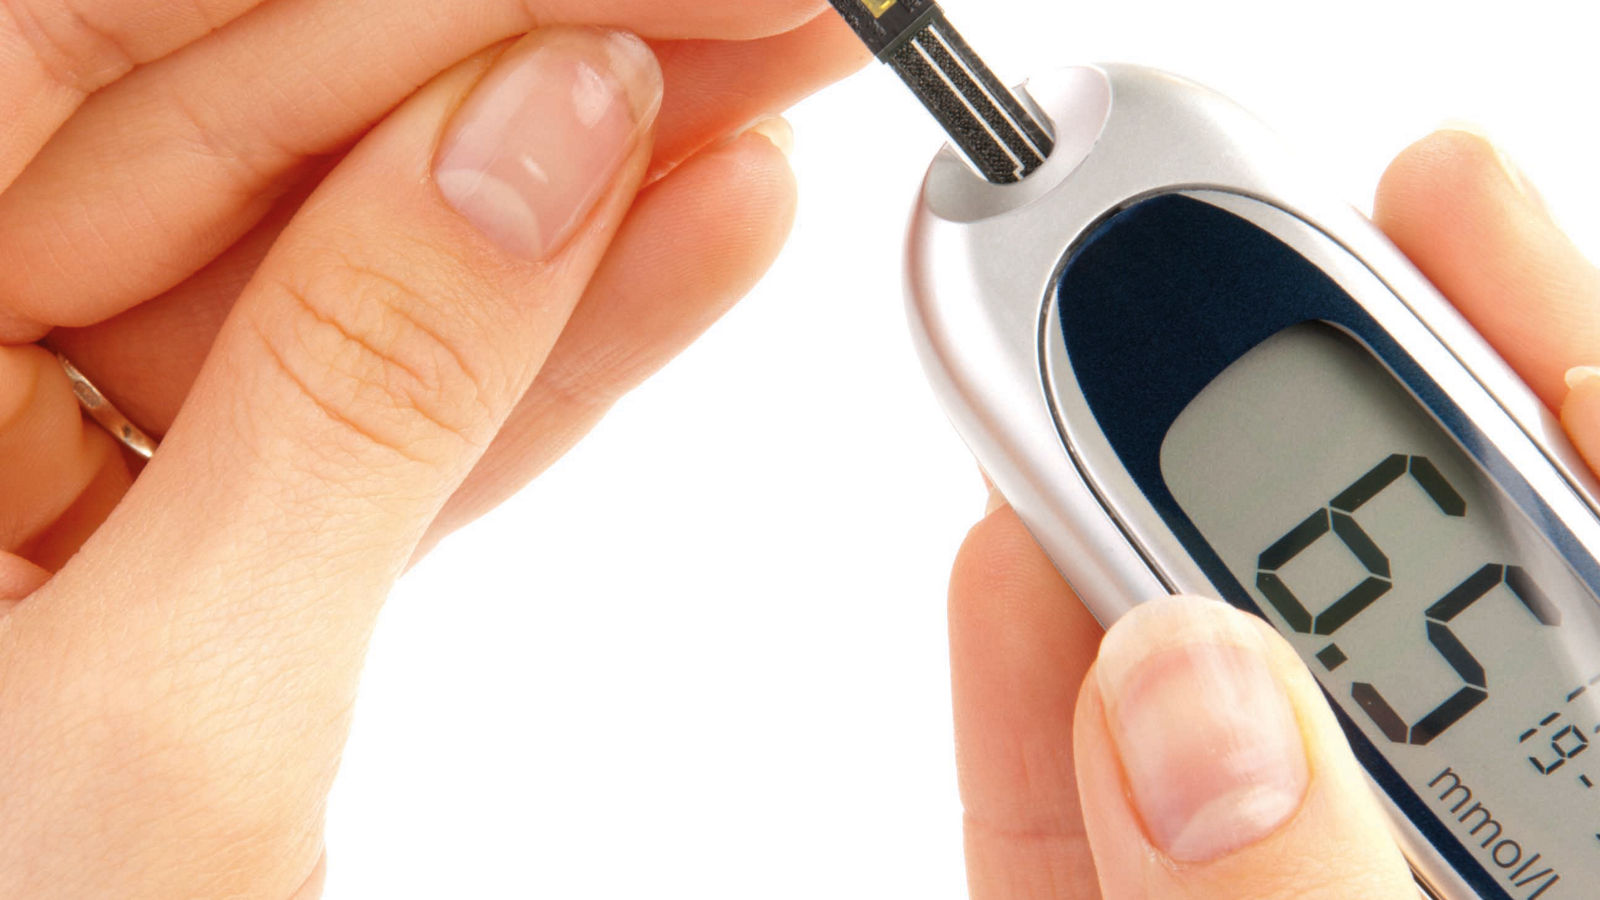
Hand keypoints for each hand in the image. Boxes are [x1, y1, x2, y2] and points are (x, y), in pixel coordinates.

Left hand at [0, 3, 862, 896]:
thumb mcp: (161, 712)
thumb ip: (366, 390)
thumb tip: (544, 140)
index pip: (131, 24)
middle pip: (265, 107)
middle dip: (539, 45)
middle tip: (774, 13)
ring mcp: (41, 437)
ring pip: (347, 247)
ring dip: (577, 179)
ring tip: (779, 103)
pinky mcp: (174, 530)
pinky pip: (370, 394)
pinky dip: (540, 339)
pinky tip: (696, 245)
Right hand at [952, 130, 1599, 897]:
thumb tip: (1192, 693)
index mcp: (1579, 836)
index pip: (1593, 542)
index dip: (1527, 356)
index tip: (1431, 194)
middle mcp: (1447, 852)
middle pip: (1384, 594)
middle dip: (1286, 408)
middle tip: (1182, 249)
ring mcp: (1268, 883)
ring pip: (1203, 692)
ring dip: (1120, 530)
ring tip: (1054, 388)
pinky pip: (1071, 821)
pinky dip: (1021, 703)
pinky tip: (993, 577)